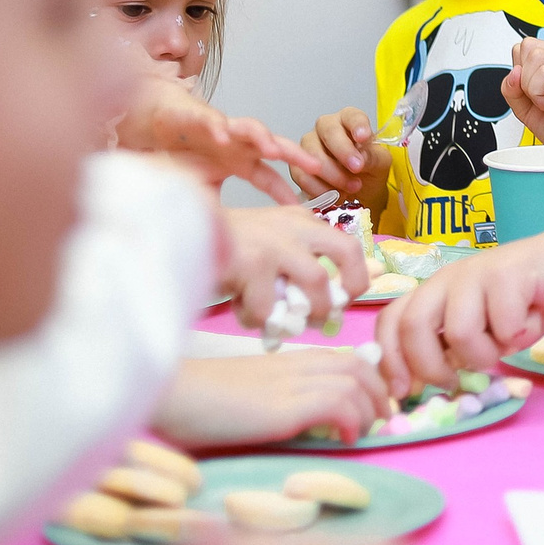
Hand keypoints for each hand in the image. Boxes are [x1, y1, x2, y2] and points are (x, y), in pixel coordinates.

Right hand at [117, 79, 332, 206]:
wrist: (158, 123)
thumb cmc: (184, 154)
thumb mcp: (203, 190)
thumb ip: (216, 211)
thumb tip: (225, 246)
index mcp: (240, 163)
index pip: (270, 179)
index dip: (286, 193)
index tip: (305, 209)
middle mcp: (238, 145)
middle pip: (274, 148)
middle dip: (296, 156)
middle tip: (316, 166)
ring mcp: (222, 130)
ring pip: (250, 129)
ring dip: (262, 138)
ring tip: (272, 150)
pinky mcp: (199, 118)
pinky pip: (211, 121)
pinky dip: (216, 127)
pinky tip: (221, 136)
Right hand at [153, 351, 397, 448]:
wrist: (165, 397)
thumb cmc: (194, 404)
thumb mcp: (247, 399)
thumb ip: (277, 402)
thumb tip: (306, 426)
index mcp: (285, 362)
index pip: (345, 357)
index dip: (368, 380)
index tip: (372, 408)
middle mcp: (293, 367)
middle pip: (358, 364)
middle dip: (379, 392)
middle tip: (380, 422)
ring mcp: (289, 384)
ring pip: (354, 380)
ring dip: (369, 409)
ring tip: (362, 433)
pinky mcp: (282, 406)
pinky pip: (337, 402)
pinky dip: (351, 420)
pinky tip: (343, 440)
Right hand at [217, 205, 367, 329]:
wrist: (177, 237)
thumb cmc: (227, 250)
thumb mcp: (271, 248)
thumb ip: (306, 261)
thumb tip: (365, 278)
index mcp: (300, 220)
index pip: (348, 244)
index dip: (356, 278)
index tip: (344, 302)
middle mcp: (293, 225)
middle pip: (346, 251)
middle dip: (348, 288)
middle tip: (326, 316)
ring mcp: (274, 241)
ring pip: (316, 281)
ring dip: (306, 312)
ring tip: (284, 323)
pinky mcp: (251, 262)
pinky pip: (269, 305)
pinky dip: (258, 319)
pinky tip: (243, 312)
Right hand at [291, 105, 391, 204]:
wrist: (357, 193)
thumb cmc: (368, 171)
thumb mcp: (380, 164)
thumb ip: (373, 157)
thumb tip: (362, 156)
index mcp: (349, 120)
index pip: (352, 116)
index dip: (357, 125)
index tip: (364, 137)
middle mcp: (326, 128)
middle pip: (329, 131)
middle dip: (343, 151)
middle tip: (357, 168)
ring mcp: (309, 145)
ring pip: (313, 154)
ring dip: (333, 174)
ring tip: (351, 187)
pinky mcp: (298, 166)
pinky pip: (302, 175)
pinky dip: (319, 188)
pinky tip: (334, 195)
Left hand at [375, 237, 543, 398]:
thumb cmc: (524, 303)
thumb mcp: (481, 332)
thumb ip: (451, 350)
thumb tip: (420, 387)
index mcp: (433, 292)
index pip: (390, 322)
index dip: (390, 361)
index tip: (404, 393)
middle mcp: (447, 278)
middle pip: (412, 327)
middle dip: (430, 367)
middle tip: (454, 382)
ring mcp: (476, 272)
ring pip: (460, 333)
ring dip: (487, 353)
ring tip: (508, 340)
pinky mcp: (508, 273)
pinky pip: (505, 326)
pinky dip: (521, 334)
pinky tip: (533, 318)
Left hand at [504, 39, 543, 151]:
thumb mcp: (524, 107)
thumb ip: (512, 88)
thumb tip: (514, 72)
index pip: (526, 45)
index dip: (520, 70)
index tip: (533, 91)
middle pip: (529, 46)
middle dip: (523, 76)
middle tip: (538, 97)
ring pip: (535, 56)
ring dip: (530, 86)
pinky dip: (538, 93)